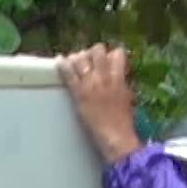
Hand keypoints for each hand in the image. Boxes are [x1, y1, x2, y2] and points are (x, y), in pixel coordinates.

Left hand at [55, 44, 141, 165]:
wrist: (115, 137)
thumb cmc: (123, 122)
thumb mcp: (127, 96)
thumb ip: (121, 83)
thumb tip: (117, 75)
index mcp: (119, 78)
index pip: (117, 53)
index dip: (111, 54)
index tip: (107, 58)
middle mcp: (105, 77)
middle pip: (97, 50)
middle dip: (93, 51)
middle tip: (88, 59)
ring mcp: (91, 84)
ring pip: (81, 58)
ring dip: (77, 57)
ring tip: (74, 60)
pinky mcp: (79, 94)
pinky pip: (69, 74)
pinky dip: (63, 65)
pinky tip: (59, 61)